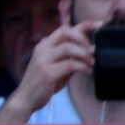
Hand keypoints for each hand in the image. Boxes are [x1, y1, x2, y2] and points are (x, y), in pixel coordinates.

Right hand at [1, 5, 94, 121]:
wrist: (25, 99)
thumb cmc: (42, 83)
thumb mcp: (56, 66)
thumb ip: (69, 57)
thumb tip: (91, 50)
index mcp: (44, 45)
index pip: (65, 28)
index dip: (83, 25)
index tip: (99, 25)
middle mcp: (42, 49)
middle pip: (66, 32)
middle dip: (83, 39)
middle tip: (92, 51)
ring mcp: (43, 60)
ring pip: (69, 47)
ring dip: (84, 54)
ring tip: (91, 63)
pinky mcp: (47, 73)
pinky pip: (70, 64)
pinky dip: (82, 66)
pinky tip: (87, 71)